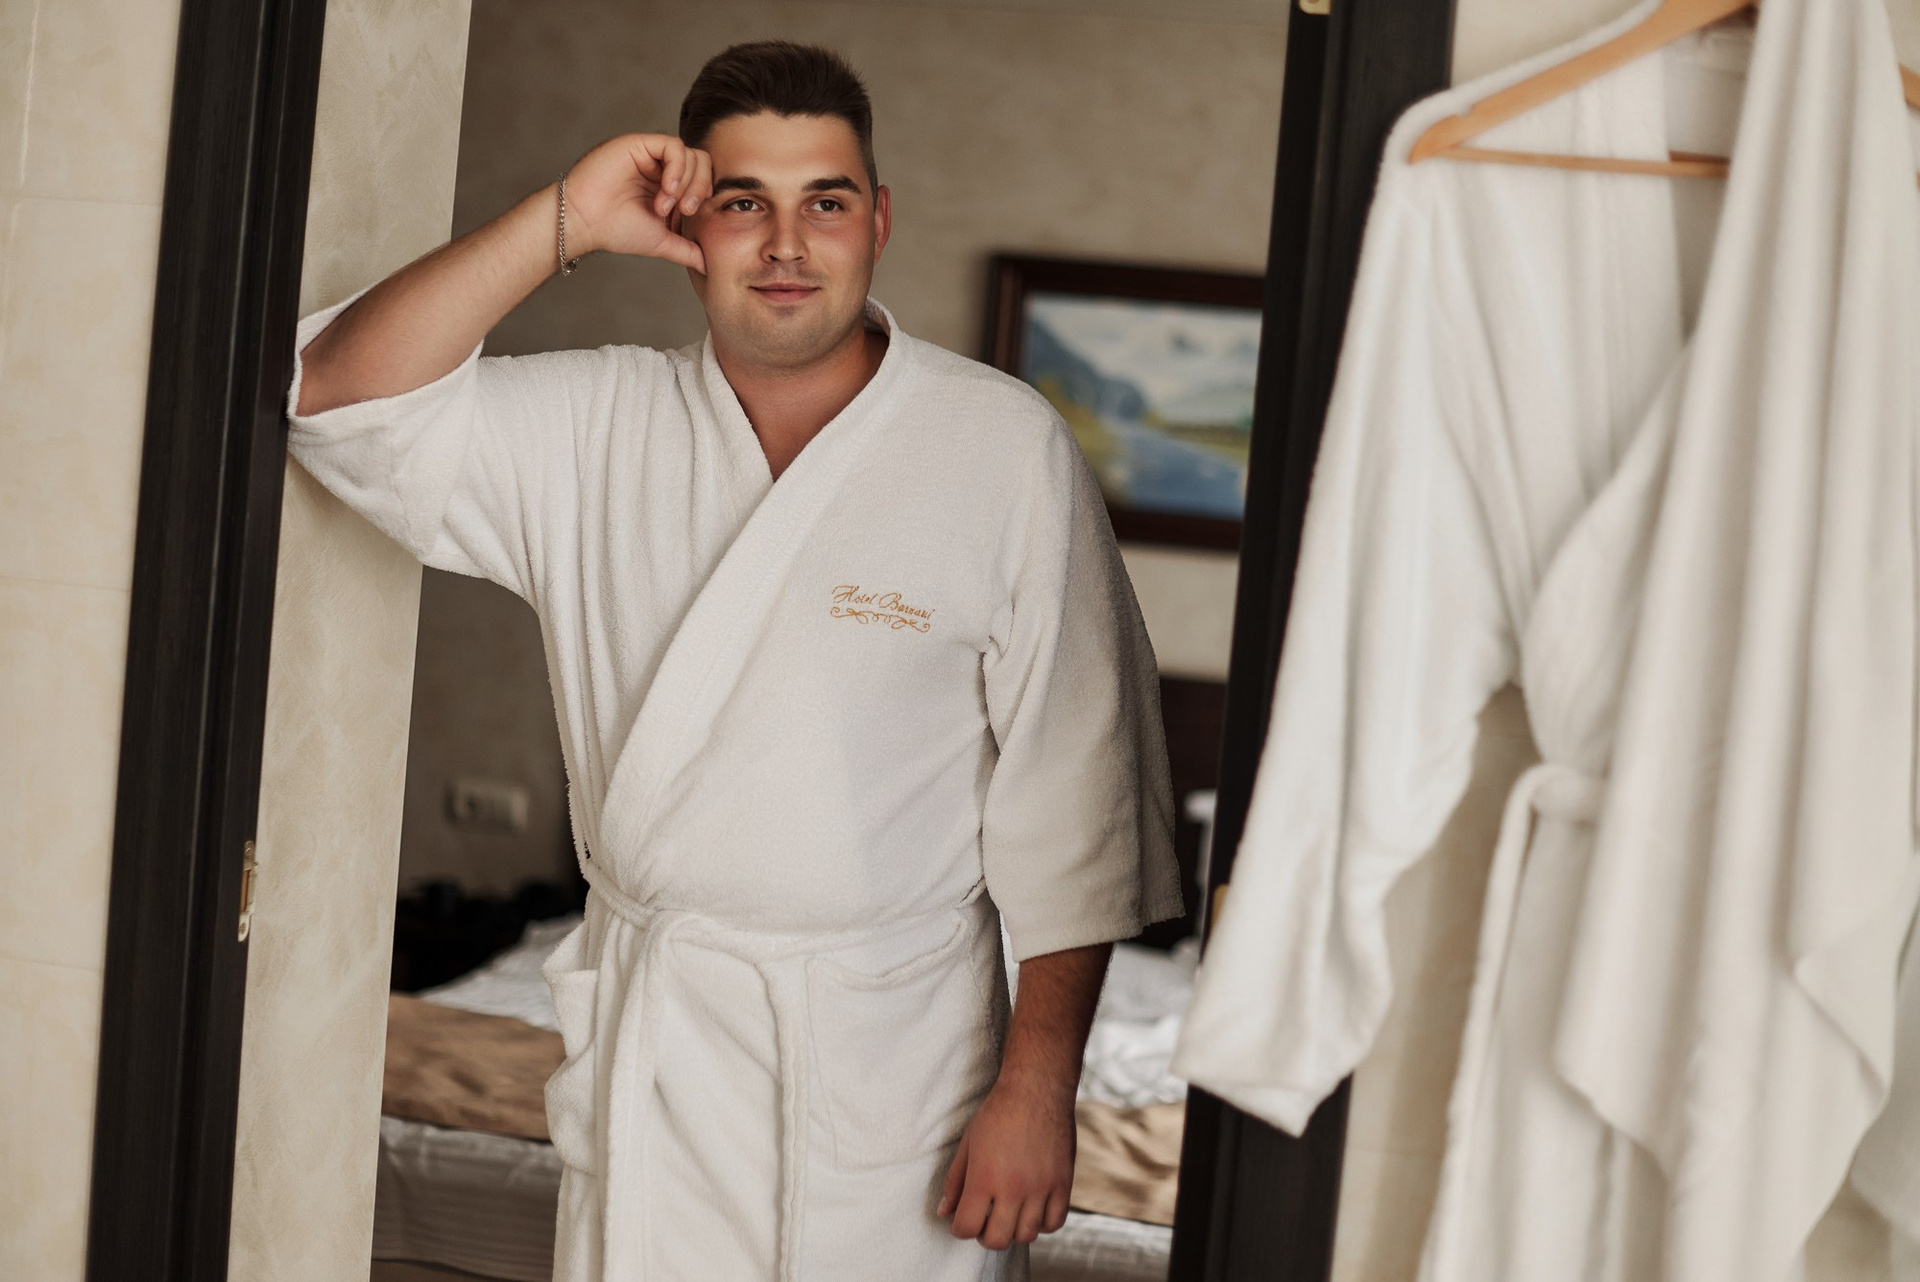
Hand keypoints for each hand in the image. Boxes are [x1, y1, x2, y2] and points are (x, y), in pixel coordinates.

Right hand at [558, 133, 712, 271]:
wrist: (586, 222)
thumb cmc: (616, 230)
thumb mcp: (662, 242)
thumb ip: (687, 250)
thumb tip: (709, 265)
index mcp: (669, 185)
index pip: (704, 178)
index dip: (704, 196)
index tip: (689, 218)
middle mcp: (661, 167)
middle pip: (702, 163)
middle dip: (700, 189)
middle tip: (684, 211)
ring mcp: (651, 154)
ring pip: (691, 155)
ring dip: (686, 183)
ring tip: (665, 205)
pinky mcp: (640, 144)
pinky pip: (673, 147)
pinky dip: (677, 169)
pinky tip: (665, 189)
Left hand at [936, 1072, 1074, 1249]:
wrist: (1037, 1089)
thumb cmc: (998, 1113)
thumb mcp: (968, 1144)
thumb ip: (955, 1182)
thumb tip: (945, 1212)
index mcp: (984, 1178)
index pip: (966, 1228)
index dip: (959, 1228)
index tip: (962, 1219)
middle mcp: (1013, 1188)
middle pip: (996, 1240)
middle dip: (984, 1234)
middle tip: (984, 1219)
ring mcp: (1041, 1188)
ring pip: (1026, 1235)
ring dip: (1013, 1230)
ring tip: (1009, 1212)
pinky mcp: (1063, 1183)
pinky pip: (1054, 1223)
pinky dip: (1042, 1223)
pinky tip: (1033, 1208)